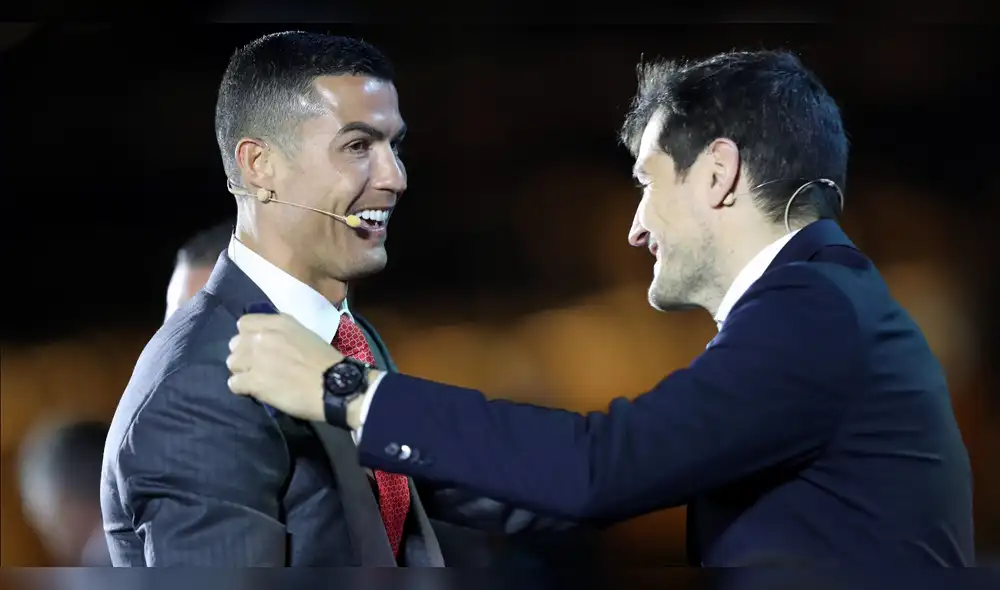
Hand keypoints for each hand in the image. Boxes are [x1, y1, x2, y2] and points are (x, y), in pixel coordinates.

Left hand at [227, 313, 342, 420]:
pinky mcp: (254, 381)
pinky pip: (233, 383)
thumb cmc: (326, 361)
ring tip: (257, 380)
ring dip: (242, 372)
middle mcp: (262, 336)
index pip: (244, 323)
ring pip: (232, 363)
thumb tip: (269, 342)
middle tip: (258, 366)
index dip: (248, 336)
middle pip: (235, 344)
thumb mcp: (305, 335)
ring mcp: (256, 359)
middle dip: (244, 355)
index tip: (257, 346)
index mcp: (278, 323)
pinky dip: (243, 389)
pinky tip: (256, 391)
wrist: (334, 385)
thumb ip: (282, 334)